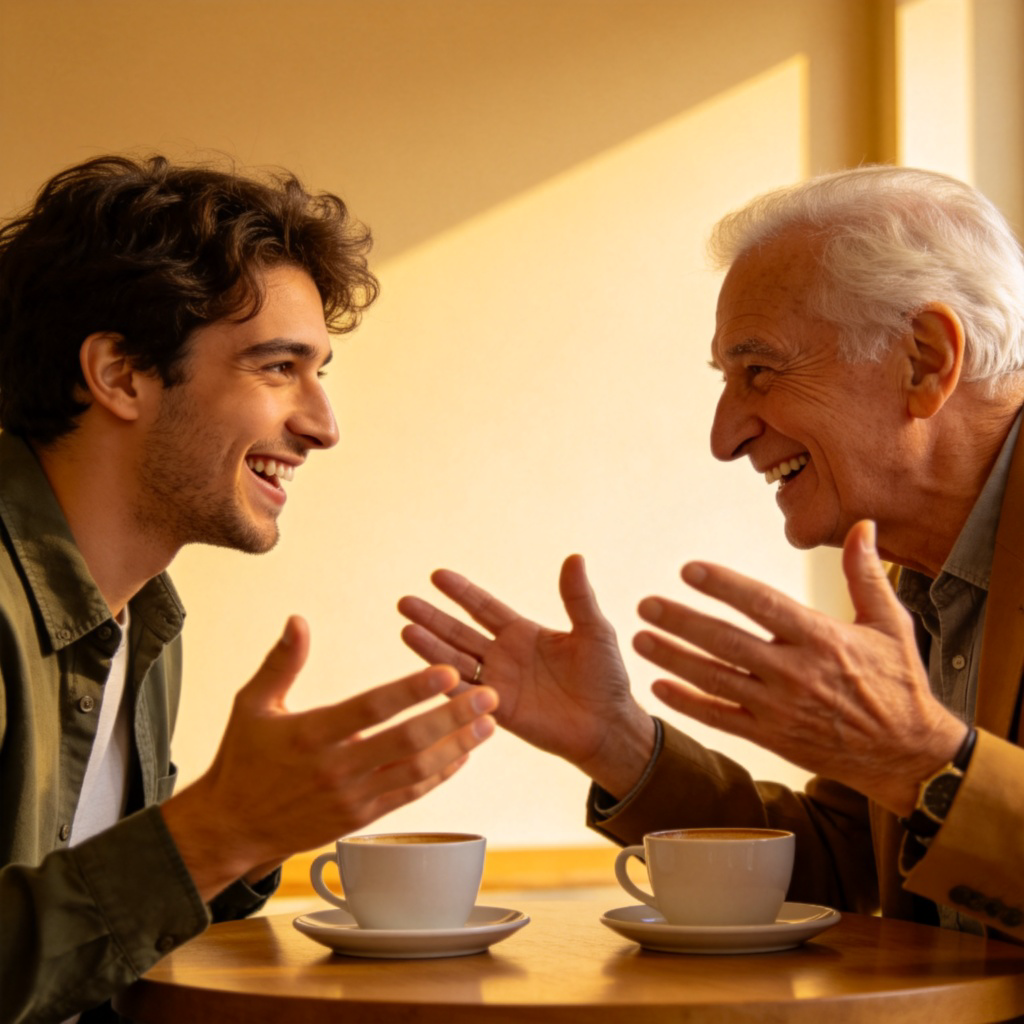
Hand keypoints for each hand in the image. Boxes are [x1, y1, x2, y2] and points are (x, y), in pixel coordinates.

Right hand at [161, 616, 497, 900]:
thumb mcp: (251, 705)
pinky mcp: (360, 819)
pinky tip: (462, 755)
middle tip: (489, 695)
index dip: (412, 690)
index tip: (448, 671)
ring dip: (456, 747)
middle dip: (452, 717)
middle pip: (406, 741)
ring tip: (488, 724)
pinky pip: (409, 796)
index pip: (371, 709)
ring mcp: (351, 798)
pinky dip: (439, 775)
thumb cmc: (243, 759)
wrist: (232, 827)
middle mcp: (336, 768)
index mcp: (311, 734)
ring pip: (416, 772)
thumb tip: (298, 620)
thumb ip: (281, 663)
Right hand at [398, 555, 655, 797]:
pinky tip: (425, 672)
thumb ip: (578, 598)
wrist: (609, 724)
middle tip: (404, 602)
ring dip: (431, 648)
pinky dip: (446, 685)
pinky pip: (468, 697)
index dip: (461, 592)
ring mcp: (499, 683)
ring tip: (405, 630)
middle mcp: (504, 655)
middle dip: (433, 617)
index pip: (484, 607)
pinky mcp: (499, 711)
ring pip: (457, 661)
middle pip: (460, 632)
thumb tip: (574, 557)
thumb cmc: (606, 677)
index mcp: (522, 633)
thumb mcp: (594, 631)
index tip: (436, 575)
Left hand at [633, 520, 967, 815]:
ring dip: (674, 659)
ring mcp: (781, 708)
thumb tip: (862, 526)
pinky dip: (688, 704)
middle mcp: (796, 673)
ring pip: (716, 680)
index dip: (724, 586)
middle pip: (728, 642)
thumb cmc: (899, 683)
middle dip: (683, 622)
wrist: (908, 754)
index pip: (763, 605)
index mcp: (822, 639)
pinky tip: (659, 686)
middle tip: (646, 604)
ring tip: (641, 638)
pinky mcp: (773, 737)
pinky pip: (722, 719)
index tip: (689, 569)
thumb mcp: (891, 624)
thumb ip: (867, 574)